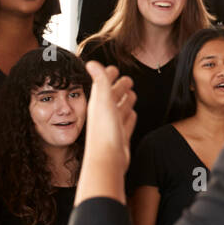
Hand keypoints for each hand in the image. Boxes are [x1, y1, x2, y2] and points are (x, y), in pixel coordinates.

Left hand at [76, 62, 136, 202]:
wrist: (107, 161)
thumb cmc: (104, 132)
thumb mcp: (103, 102)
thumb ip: (100, 82)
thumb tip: (91, 63)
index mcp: (98, 104)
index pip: (104, 85)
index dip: (109, 75)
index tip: (114, 68)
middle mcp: (104, 115)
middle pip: (114, 97)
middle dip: (120, 87)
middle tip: (128, 79)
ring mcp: (112, 127)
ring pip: (121, 110)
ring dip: (126, 101)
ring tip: (131, 95)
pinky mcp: (120, 138)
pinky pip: (126, 124)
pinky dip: (129, 118)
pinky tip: (132, 115)